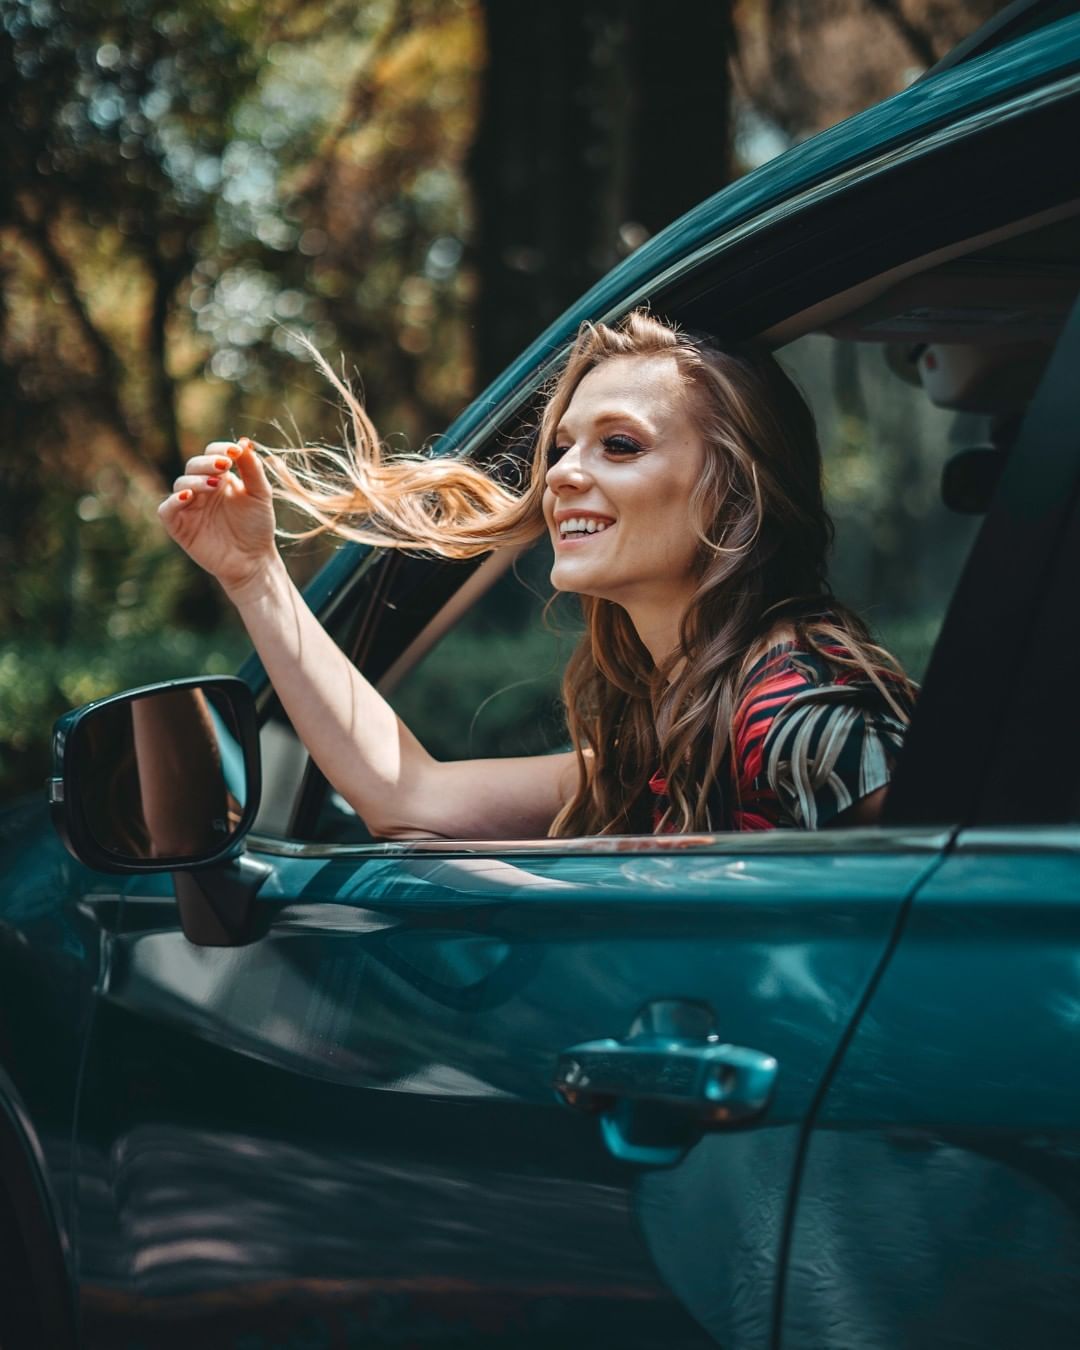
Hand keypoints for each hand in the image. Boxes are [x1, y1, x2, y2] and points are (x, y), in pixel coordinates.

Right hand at [158, 439, 278, 596]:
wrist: (254, 560)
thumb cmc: (257, 527)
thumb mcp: (260, 495)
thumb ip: (253, 469)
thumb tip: (244, 442)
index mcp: (220, 478)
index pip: (211, 454)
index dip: (220, 450)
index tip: (235, 452)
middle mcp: (201, 489)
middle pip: (193, 465)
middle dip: (208, 463)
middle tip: (225, 466)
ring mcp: (189, 507)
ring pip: (180, 484)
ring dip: (195, 480)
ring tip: (215, 485)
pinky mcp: (179, 526)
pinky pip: (166, 510)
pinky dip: (174, 501)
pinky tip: (189, 497)